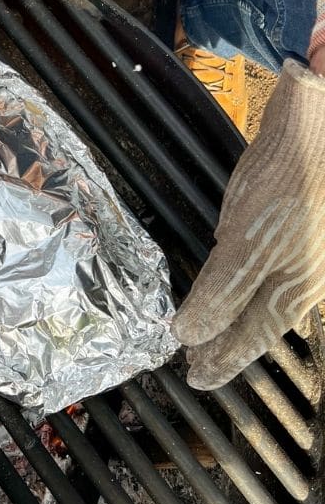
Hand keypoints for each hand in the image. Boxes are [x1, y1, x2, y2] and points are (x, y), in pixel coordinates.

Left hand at [172, 59, 324, 388]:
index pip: (252, 337)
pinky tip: (234, 283)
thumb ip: (221, 289)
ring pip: (266, 301)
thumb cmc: (288, 180)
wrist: (317, 125)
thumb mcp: (245, 240)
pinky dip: (246, 289)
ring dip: (235, 320)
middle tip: (197, 367)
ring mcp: (303, 252)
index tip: (197, 378)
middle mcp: (303, 277)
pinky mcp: (293, 227)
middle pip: (260, 323)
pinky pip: (270, 274)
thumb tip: (192, 334)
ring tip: (208, 336)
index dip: (223, 359)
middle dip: (228, 346)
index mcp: (295, 287)